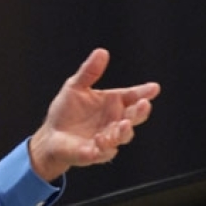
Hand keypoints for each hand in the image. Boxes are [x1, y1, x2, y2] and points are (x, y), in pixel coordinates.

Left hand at [29, 48, 160, 181]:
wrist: (51, 134)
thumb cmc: (66, 111)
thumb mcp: (75, 86)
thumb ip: (89, 72)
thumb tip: (102, 52)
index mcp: (112, 103)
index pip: (132, 96)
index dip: (144, 92)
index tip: (154, 88)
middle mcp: (114, 121)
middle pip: (133, 116)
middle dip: (140, 112)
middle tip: (144, 104)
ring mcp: (107, 138)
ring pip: (122, 136)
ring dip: (124, 131)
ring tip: (124, 123)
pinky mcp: (94, 153)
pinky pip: (102, 152)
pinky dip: (103, 147)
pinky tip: (100, 139)